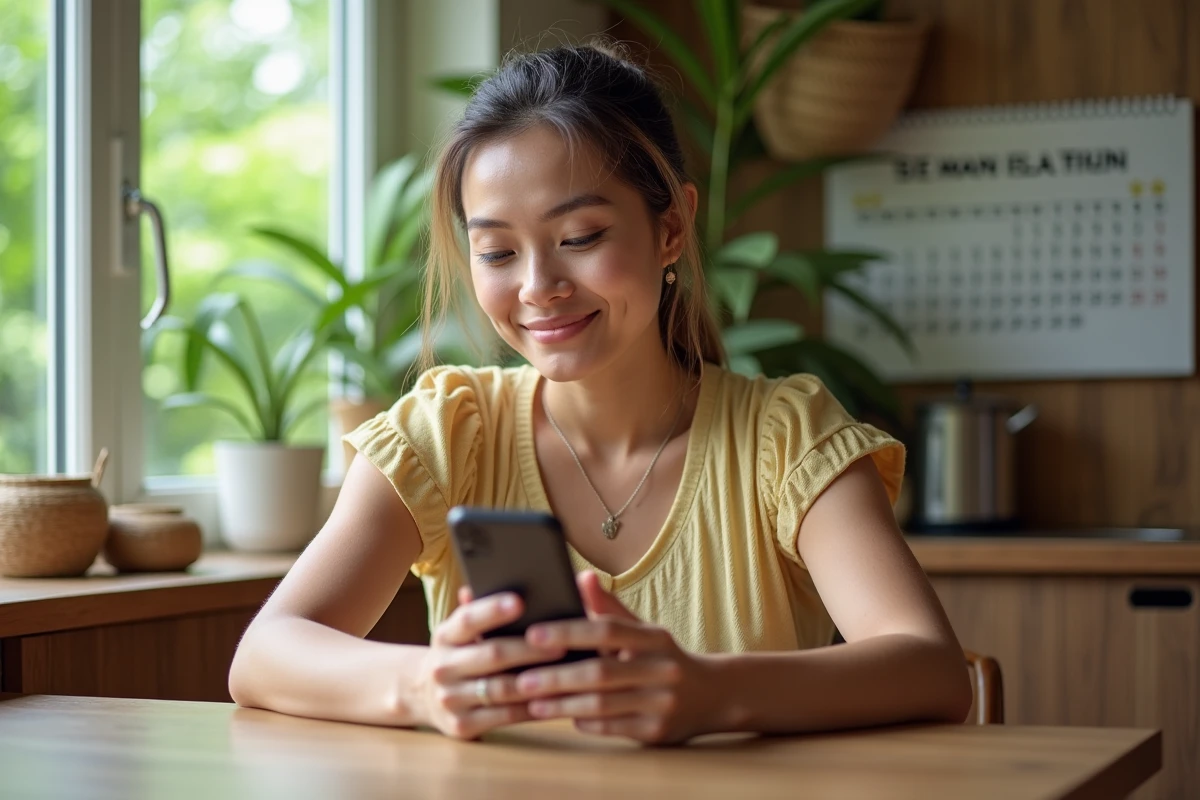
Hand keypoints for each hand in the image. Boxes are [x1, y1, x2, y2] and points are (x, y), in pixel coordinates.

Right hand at [419, 586, 566, 739]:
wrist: (423, 695)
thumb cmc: (461, 653)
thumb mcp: (462, 631)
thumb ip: (482, 609)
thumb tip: (506, 576)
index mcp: (445, 635)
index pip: (468, 619)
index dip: (493, 610)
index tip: (521, 601)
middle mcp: (443, 666)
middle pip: (492, 655)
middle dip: (530, 649)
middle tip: (564, 643)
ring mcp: (450, 698)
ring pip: (501, 688)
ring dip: (537, 681)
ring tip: (567, 672)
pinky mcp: (461, 725)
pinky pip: (504, 716)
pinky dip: (531, 708)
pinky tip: (554, 699)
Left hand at [514, 572, 716, 744]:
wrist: (713, 695)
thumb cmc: (663, 658)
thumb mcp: (644, 630)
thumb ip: (609, 608)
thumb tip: (581, 576)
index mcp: (655, 638)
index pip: (607, 631)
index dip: (568, 632)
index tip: (533, 634)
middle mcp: (661, 669)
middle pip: (600, 673)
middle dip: (557, 677)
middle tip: (522, 678)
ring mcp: (661, 703)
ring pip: (602, 705)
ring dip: (562, 705)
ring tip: (531, 701)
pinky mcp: (657, 732)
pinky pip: (611, 728)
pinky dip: (584, 722)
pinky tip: (562, 716)